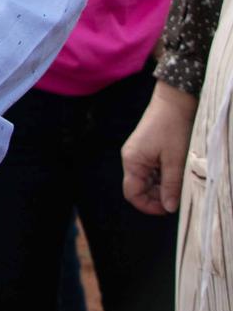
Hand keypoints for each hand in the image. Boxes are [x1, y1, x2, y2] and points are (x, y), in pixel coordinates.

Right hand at [122, 80, 198, 215]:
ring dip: (163, 185)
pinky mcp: (147, 149)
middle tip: (179, 196)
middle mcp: (131, 158)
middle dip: (158, 196)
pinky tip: (177, 172)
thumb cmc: (172, 128)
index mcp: (132, 161)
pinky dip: (164, 176)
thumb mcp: (175, 161)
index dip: (149, 206)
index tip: (169, 209)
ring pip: (147, 180)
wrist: (174, 102)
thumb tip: (169, 208)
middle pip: (139, 188)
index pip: (132, 193)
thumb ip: (171, 186)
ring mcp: (138, 153)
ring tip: (180, 182)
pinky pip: (152, 170)